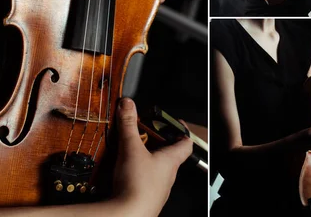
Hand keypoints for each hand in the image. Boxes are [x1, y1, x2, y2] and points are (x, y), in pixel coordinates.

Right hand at [112, 98, 191, 216]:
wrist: (129, 216)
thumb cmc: (138, 184)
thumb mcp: (131, 148)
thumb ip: (129, 125)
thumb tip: (128, 103)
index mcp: (171, 161)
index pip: (186, 143)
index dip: (182, 131)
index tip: (175, 123)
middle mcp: (169, 175)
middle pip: (169, 155)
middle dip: (157, 143)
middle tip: (144, 133)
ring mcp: (159, 189)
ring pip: (157, 169)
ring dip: (146, 159)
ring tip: (130, 151)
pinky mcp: (147, 199)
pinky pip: (145, 182)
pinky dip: (137, 174)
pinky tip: (124, 172)